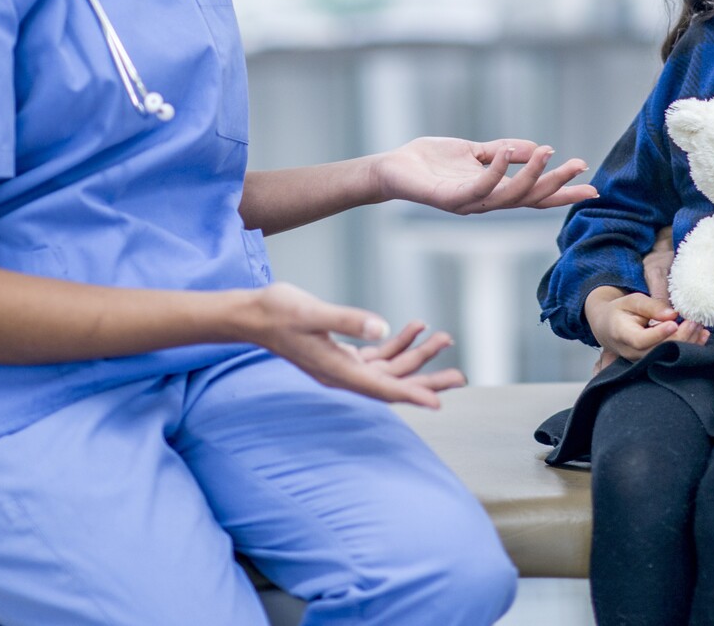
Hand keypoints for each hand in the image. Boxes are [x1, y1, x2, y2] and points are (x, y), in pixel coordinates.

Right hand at [241, 282, 461, 407]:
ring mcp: (343, 365)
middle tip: (460, 376)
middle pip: (394, 384)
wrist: (253, 314)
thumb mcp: (314, 312)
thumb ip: (349, 320)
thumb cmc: (279, 312)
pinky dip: (397, 343)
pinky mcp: (342, 353)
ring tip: (445, 339)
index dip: (412, 395)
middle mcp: (344, 374)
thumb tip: (382, 327)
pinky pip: (377, 355)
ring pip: (390, 368)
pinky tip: (414, 327)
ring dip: (417, 355)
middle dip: (427, 379)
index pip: (383, 389)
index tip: (439, 402)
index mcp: (338, 370)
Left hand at [375, 137, 595, 214]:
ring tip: (548, 153)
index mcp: (493, 191)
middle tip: (581, 166)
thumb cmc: (431, 161)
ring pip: (510, 196)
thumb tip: (538, 147)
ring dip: (531, 175)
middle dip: (557, 184)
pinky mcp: (449, 198)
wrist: (392, 168)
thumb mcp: (475, 151)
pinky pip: (479, 187)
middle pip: (529, 199)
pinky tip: (505, 151)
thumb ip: (504, 150)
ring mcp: (468, 203)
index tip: (593, 187)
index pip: (534, 195)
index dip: (562, 192)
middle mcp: (485, 202)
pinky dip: (496, 171)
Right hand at [592, 228, 702, 372]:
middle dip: (680, 336)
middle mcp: (632, 353)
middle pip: (658, 351)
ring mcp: (642, 361)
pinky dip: (689, 347)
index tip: (674, 322)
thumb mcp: (632, 301)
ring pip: (667, 357)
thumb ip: (651, 306)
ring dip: (687, 342)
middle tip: (694, 321)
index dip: (658, 334)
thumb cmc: (620, 311)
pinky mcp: (652, 362)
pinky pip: (671, 357)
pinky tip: (702, 336)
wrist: (608, 327)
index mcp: (622, 334)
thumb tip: (672, 314)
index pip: (641, 340)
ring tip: (700, 326)